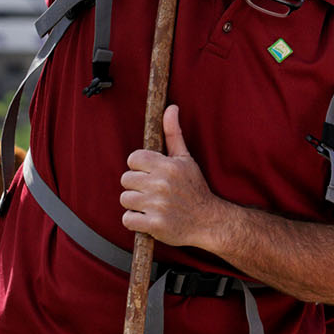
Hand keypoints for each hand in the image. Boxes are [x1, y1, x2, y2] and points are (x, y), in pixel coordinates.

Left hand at [120, 106, 221, 249]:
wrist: (208, 221)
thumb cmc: (195, 189)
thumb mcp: (186, 159)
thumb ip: (174, 133)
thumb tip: (171, 108)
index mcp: (167, 166)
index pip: (133, 159)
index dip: (138, 167)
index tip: (148, 174)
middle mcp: (161, 184)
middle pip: (126, 179)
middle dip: (136, 186)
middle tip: (150, 191)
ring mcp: (157, 205)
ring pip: (125, 199)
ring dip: (134, 204)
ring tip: (150, 205)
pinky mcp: (154, 225)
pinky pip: (127, 219)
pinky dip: (134, 221)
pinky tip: (148, 218)